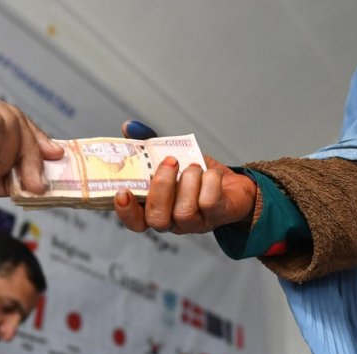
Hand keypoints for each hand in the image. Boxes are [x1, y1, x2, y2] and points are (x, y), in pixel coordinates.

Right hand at [114, 156, 256, 233]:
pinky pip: (209, 203)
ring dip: (188, 182)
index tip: (123, 191)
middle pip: (157, 219)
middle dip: (161, 188)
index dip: (126, 211)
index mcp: (156, 209)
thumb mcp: (171, 157)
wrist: (232, 185)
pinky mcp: (218, 216)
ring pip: (184, 212)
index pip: (136, 221)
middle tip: (170, 161)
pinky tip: (210, 173)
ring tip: (193, 166)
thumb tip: (129, 127)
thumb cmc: (197, 176)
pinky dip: (209, 181)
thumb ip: (148, 145)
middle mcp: (173, 221)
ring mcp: (195, 223)